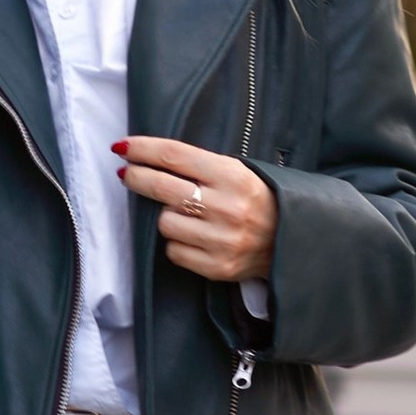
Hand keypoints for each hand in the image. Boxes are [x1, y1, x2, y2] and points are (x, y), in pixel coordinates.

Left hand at [116, 136, 275, 285]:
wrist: (292, 241)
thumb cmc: (258, 200)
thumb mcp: (238, 172)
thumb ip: (199, 166)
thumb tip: (150, 159)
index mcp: (232, 175)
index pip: (173, 155)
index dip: (142, 149)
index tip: (122, 147)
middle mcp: (226, 207)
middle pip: (161, 187)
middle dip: (136, 177)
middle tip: (127, 173)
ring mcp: (221, 239)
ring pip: (165, 223)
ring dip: (169, 218)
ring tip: (188, 216)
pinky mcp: (218, 267)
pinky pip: (174, 251)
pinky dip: (179, 244)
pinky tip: (195, 238)